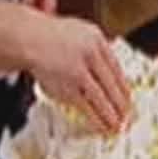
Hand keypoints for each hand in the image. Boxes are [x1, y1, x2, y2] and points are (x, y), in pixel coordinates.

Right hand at [24, 15, 130, 134]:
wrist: (29, 39)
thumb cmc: (49, 36)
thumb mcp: (79, 32)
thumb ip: (94, 48)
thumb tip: (108, 68)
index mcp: (97, 40)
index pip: (117, 67)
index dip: (124, 86)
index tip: (128, 97)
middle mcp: (92, 54)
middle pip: (113, 84)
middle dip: (122, 103)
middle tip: (128, 116)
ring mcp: (80, 71)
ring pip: (103, 97)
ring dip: (113, 115)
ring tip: (118, 126)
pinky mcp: (68, 87)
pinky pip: (87, 106)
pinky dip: (97, 118)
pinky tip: (101, 125)